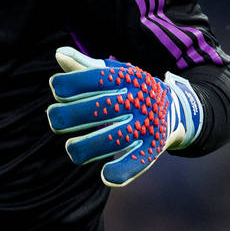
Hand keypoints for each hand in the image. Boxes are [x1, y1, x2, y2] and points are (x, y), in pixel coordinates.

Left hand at [45, 47, 202, 186]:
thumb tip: (58, 54)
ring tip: (72, 150)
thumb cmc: (131, 89)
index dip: (71, 84)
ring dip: (89, 146)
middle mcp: (137, 100)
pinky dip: (123, 171)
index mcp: (125, 79)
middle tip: (54, 120)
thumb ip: (84, 67)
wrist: (175, 107)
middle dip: (72, 115)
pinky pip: (139, 161)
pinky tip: (105, 176)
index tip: (55, 89)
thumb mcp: (112, 73)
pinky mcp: (154, 146)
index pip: (94, 79)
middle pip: (100, 108)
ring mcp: (147, 124)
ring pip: (116, 138)